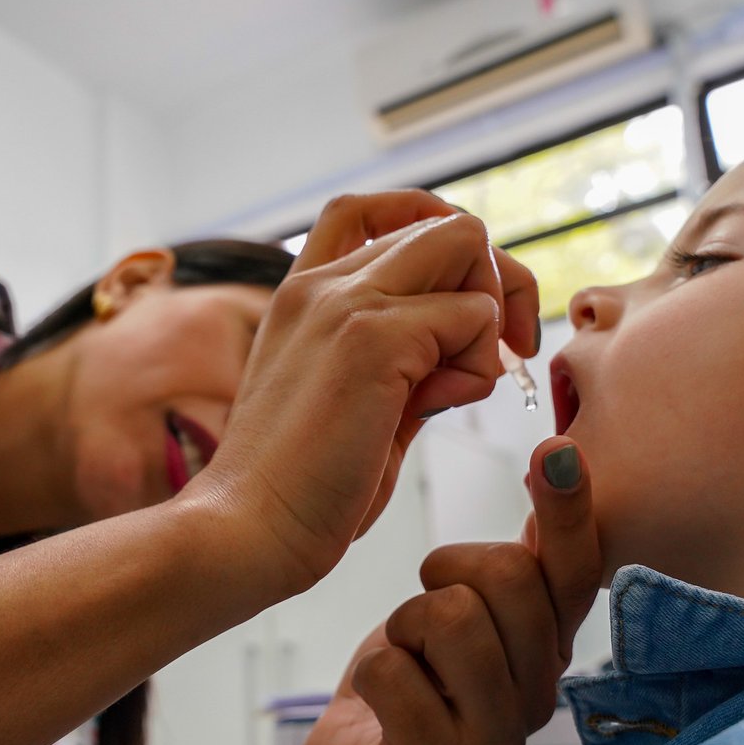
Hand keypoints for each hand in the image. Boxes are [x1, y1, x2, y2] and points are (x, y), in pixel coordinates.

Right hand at [194, 191, 539, 598]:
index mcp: (305, 295)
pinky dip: (477, 368)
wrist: (245, 531)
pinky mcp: (373, 338)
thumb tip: (472, 341)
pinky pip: (476, 316)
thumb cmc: (297, 489)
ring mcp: (346, 303)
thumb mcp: (356, 402)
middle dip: (496, 281)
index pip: (381, 213)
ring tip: (449, 390)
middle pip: (444, 222)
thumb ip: (405, 360)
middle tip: (498, 354)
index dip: (441, 244)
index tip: (467, 309)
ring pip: (467, 246)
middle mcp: (323, 283)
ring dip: (486, 321)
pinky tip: (433, 410)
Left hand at [258, 437, 598, 744]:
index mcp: (550, 646)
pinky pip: (396, 671)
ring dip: (403, 627)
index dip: (569, 510)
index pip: (577, 570)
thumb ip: (516, 560)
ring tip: (406, 660)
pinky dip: (373, 671)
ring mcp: (498, 741)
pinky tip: (383, 703)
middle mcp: (541, 696)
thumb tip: (560, 466)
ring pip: (450, 618)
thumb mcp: (462, 608)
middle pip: (506, 577)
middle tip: (421, 613)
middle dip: (442, 575)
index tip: (555, 449)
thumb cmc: (410, 675)